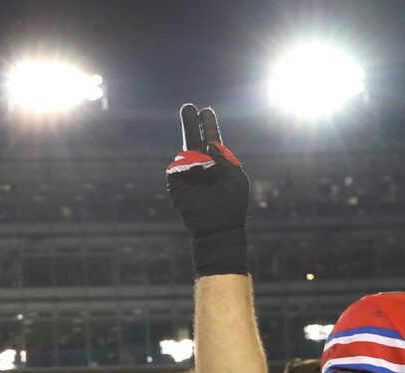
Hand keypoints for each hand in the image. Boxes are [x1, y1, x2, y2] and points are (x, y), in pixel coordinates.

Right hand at [166, 104, 249, 275]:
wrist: (217, 227)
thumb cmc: (231, 203)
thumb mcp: (235, 177)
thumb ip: (223, 159)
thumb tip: (209, 144)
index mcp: (218, 162)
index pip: (211, 138)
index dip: (207, 125)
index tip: (205, 111)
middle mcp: (202, 166)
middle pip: (193, 139)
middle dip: (190, 123)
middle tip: (187, 107)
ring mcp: (188, 175)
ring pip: (185, 154)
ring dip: (195, 157)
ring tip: (206, 173)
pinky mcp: (176, 185)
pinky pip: (177, 170)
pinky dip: (187, 170)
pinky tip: (196, 178)